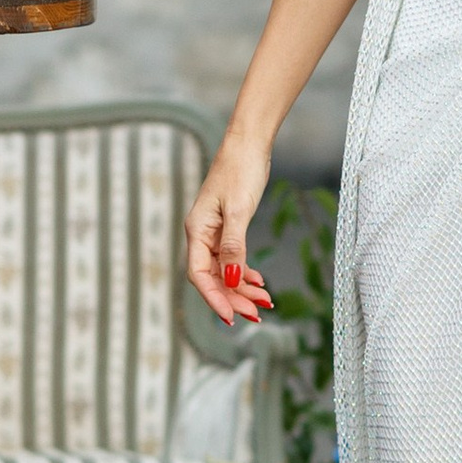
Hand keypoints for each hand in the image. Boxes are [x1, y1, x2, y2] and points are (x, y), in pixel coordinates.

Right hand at [185, 137, 275, 330]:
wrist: (248, 144)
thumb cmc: (240, 171)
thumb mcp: (239, 210)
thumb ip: (234, 246)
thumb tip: (232, 279)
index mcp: (197, 231)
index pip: (200, 275)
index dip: (214, 299)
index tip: (231, 318)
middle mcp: (202, 235)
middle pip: (212, 278)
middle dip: (233, 298)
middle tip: (256, 314)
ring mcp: (214, 232)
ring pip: (224, 270)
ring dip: (242, 288)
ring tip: (264, 301)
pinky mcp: (227, 227)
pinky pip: (232, 258)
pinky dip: (245, 272)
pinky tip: (259, 281)